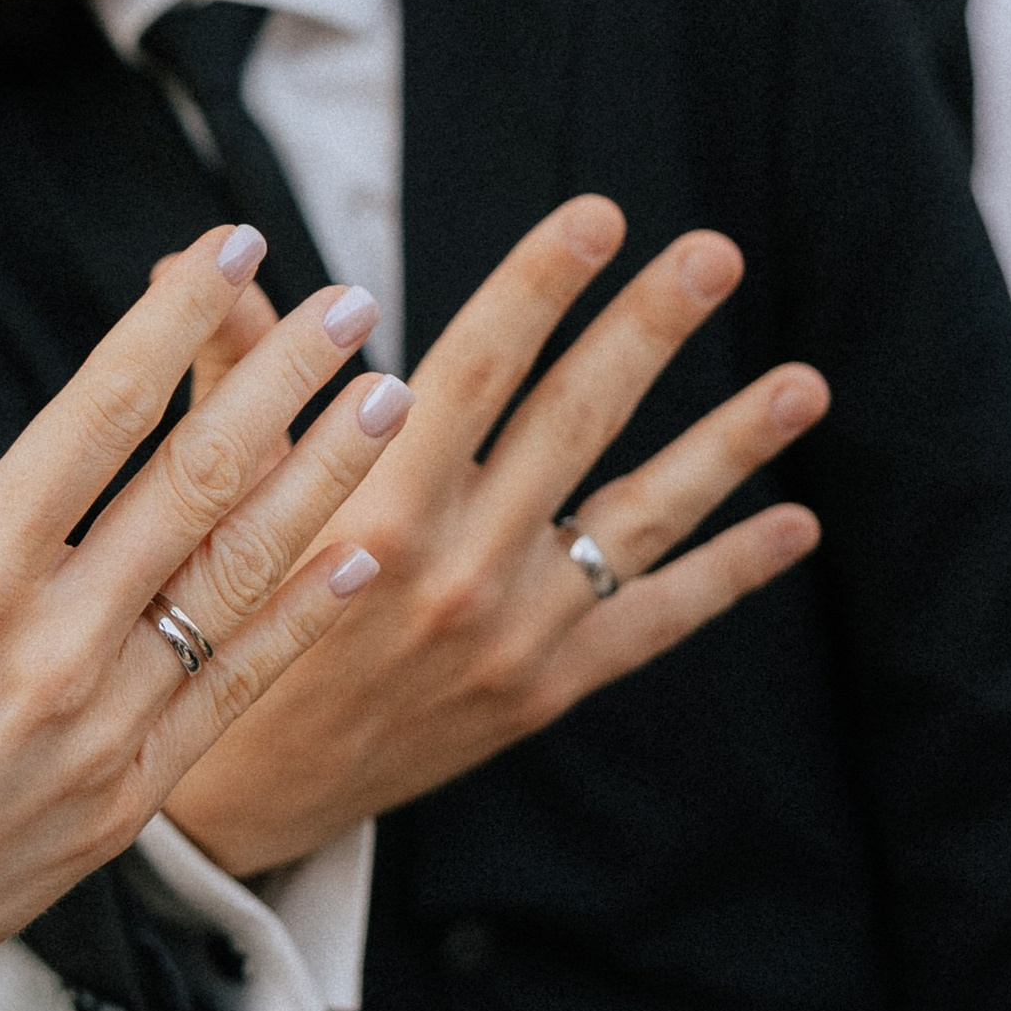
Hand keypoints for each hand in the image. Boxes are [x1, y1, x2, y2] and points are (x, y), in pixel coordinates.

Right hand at [0, 229, 414, 1010]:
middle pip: (197, 482)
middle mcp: (51, 648)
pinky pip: (236, 688)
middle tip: (355, 299)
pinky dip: (307, 618)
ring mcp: (101, 732)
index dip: (171, 321)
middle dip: (284, 380)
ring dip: (323, 479)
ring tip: (390, 399)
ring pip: (238, 578)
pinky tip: (366, 554)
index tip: (230, 247)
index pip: (95, 414)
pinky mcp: (123, 801)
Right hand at [156, 197, 826, 877]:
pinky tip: (794, 522)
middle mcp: (456, 571)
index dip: (537, 284)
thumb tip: (204, 258)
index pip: (474, 367)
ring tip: (805, 383)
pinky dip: (728, 572)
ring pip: (642, 518)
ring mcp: (514, 634)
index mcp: (372, 511)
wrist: (235, 797)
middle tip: (715, 253)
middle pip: (573, 421)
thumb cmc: (216, 622)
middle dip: (649, 329)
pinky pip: (654, 620)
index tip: (597, 214)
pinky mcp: (545, 689)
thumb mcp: (213, 496)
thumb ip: (233, 370)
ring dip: (729, 446)